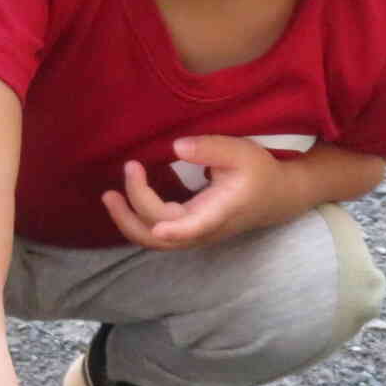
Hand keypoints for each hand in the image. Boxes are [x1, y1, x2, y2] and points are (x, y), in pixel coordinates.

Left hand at [101, 135, 297, 249]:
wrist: (275, 197)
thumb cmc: (259, 172)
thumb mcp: (241, 153)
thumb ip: (210, 149)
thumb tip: (176, 147)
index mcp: (219, 212)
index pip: (194, 227)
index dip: (176, 230)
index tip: (159, 228)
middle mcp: (202, 229)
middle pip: (161, 236)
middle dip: (132, 217)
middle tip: (112, 191)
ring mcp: (193, 232)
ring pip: (154, 239)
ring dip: (128, 221)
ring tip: (109, 196)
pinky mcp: (187, 228)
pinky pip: (156, 230)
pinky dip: (137, 218)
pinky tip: (123, 197)